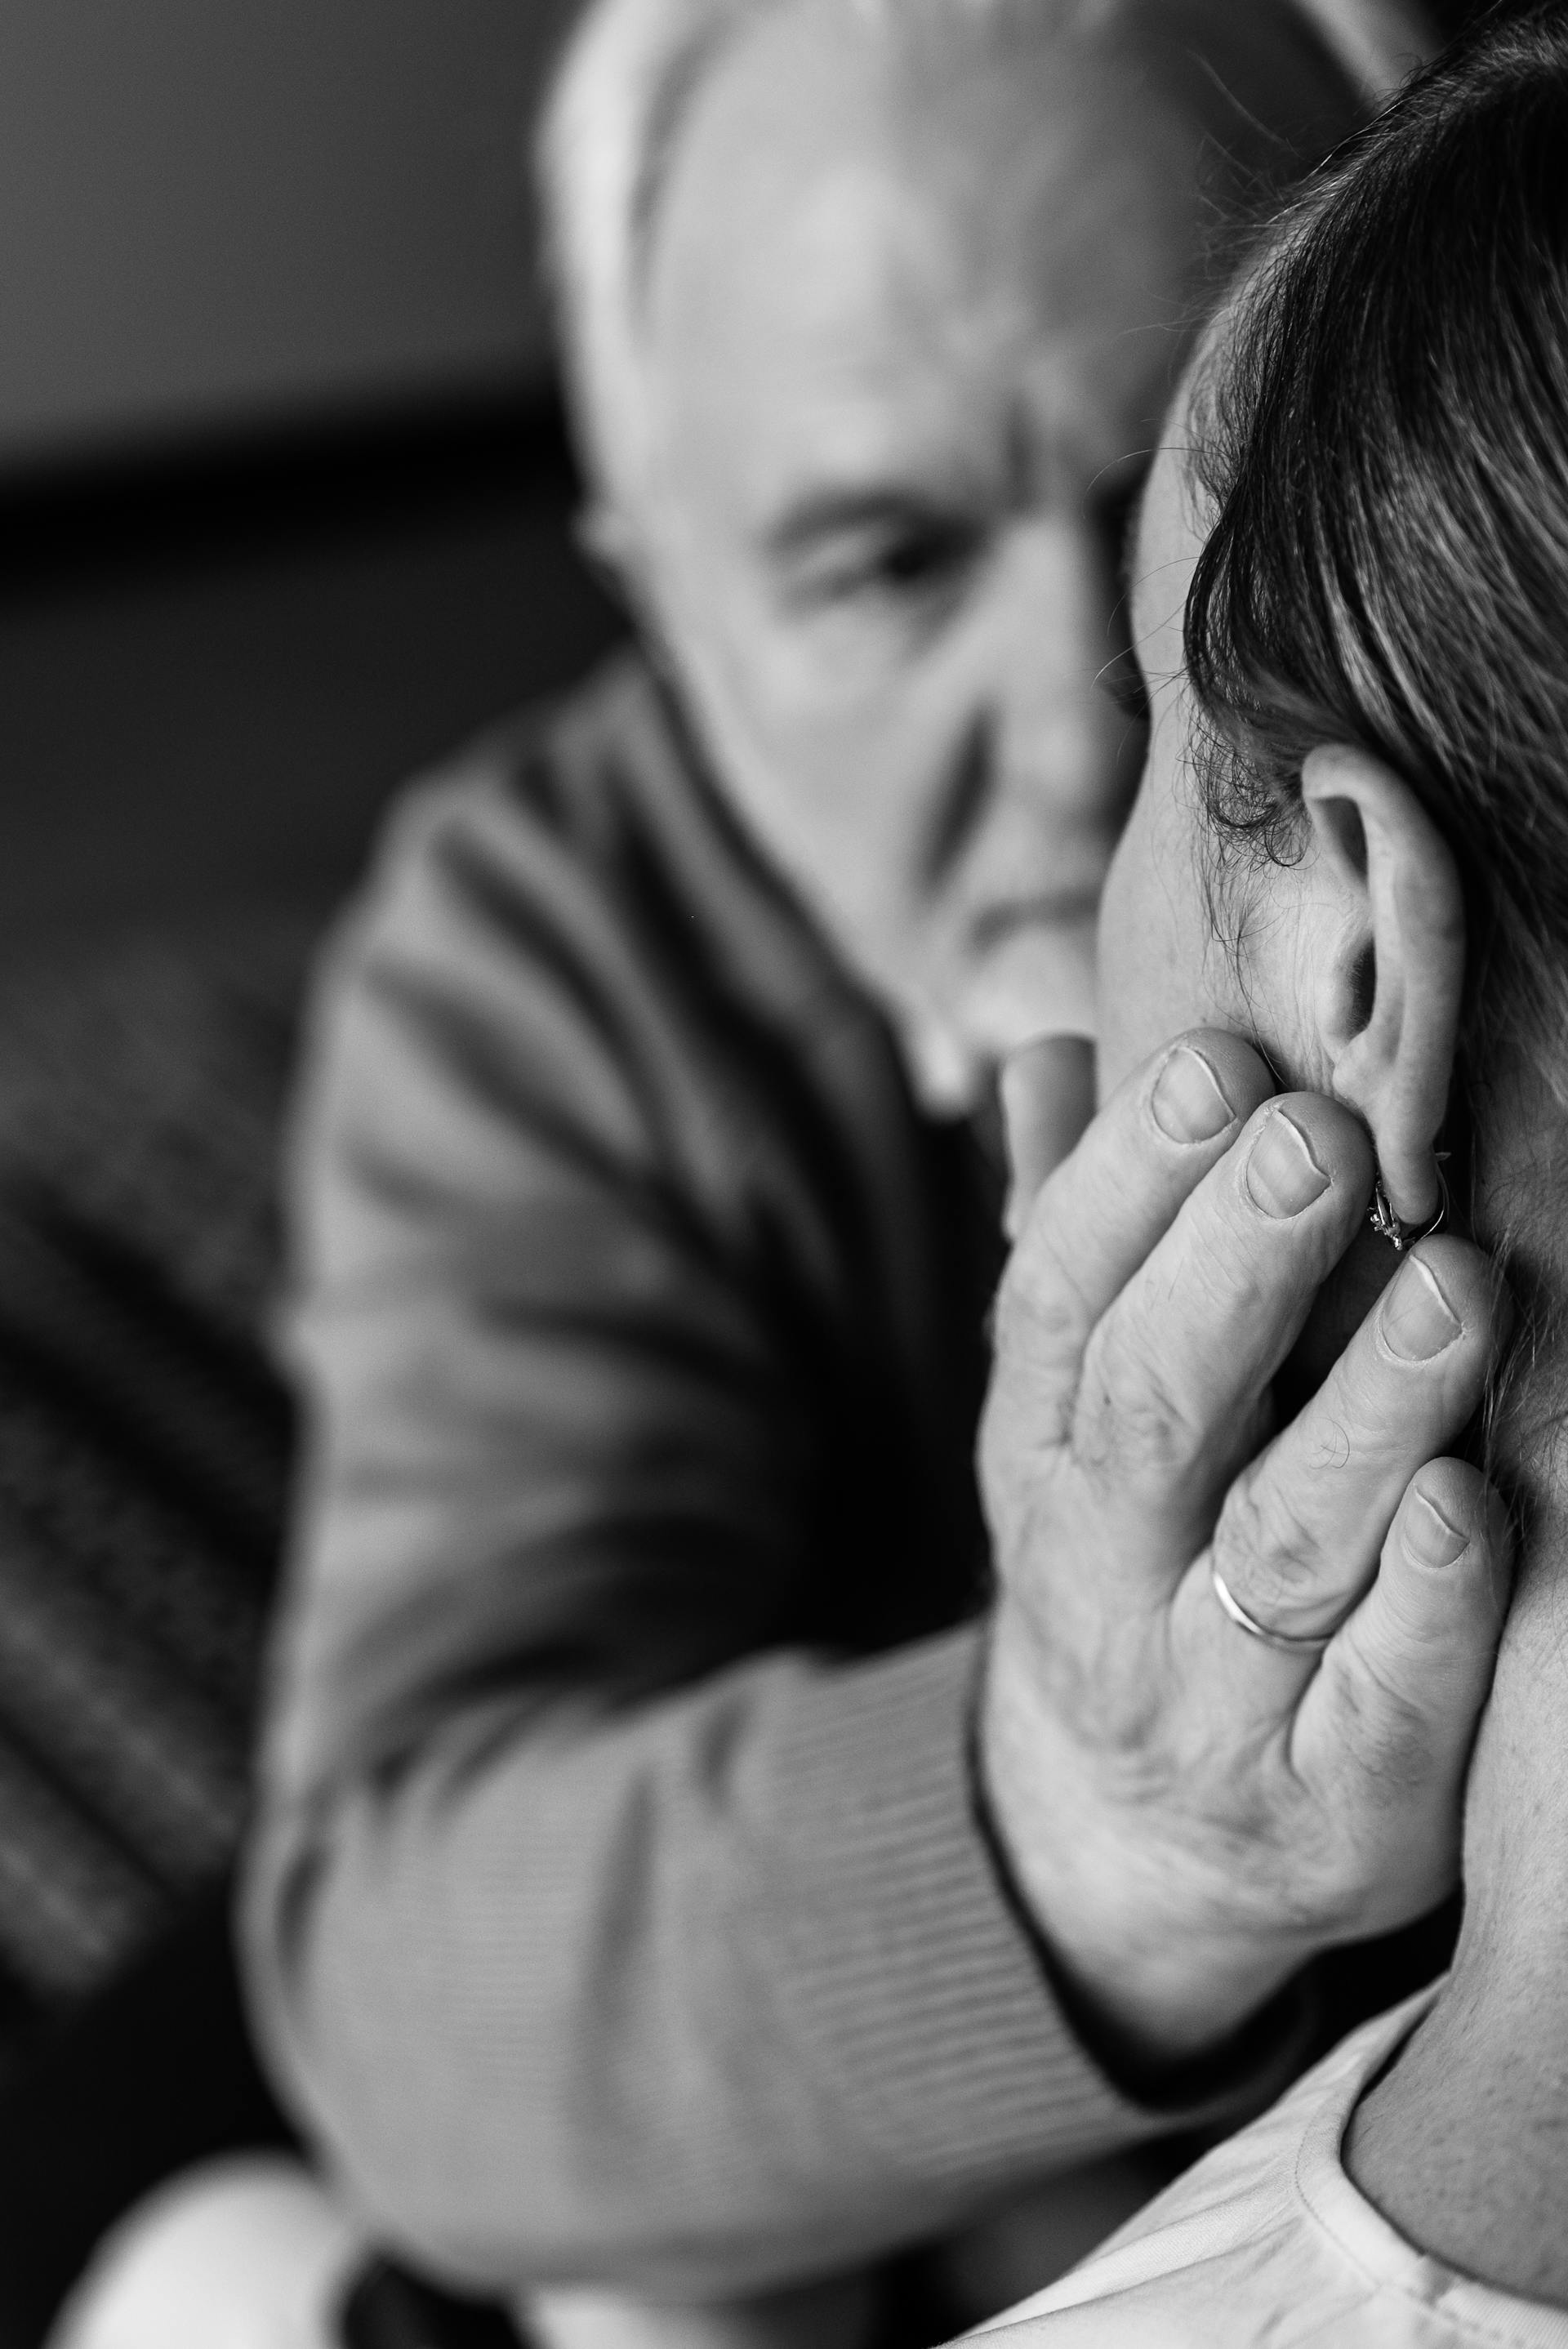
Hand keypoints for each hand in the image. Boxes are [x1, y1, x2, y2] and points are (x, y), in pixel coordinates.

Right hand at [979, 1029, 1511, 2061]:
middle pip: (1156, 1410)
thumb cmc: (1124, 1568)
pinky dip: (1426, 1607)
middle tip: (1320, 1136)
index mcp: (1045, 1457)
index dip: (1124, 1184)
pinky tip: (1469, 1503)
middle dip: (1233, 1266)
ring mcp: (1213, 1700)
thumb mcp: (1066, 1422)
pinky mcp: (1329, 1807)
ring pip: (1282, 1547)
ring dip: (1365, 1412)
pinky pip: (1380, 1706)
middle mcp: (1107, 1574)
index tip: (1214, 1065)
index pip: (1058, 1303)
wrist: (1124, 1852)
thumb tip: (1044, 1057)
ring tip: (1456, 1281)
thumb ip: (1065, 1244)